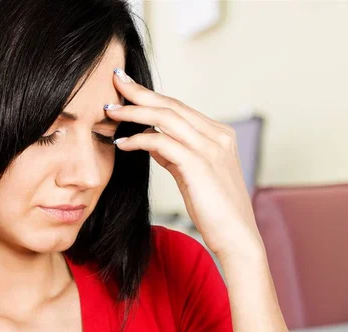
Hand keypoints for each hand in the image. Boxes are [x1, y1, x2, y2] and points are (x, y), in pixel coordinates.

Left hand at [106, 68, 263, 260]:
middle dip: (140, 92)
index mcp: (219, 135)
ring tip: (110, 110)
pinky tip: (122, 143)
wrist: (237, 237)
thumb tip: (150, 139)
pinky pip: (161, 142)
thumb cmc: (215, 210)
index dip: (152, 96)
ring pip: (166, 117)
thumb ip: (174, 155)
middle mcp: (217, 135)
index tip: (128, 87)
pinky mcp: (198, 164)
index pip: (179, 107)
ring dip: (134, 111)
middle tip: (115, 79)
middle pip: (171, 105)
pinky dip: (139, 139)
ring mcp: (210, 147)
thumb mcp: (193, 175)